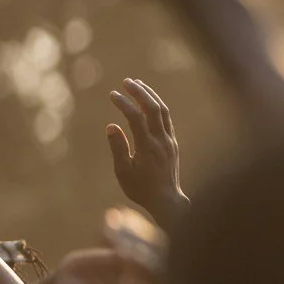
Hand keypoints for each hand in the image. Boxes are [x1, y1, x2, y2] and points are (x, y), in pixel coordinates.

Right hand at [106, 78, 186, 226]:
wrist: (167, 201)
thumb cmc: (141, 189)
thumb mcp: (123, 172)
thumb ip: (118, 148)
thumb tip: (111, 125)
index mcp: (147, 147)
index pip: (135, 117)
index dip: (124, 103)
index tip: (112, 94)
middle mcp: (161, 141)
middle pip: (153, 109)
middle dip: (140, 92)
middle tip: (126, 81)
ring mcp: (169, 141)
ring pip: (163, 112)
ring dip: (150, 96)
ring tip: (137, 85)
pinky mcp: (173, 144)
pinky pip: (167, 120)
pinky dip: (158, 107)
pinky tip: (149, 102)